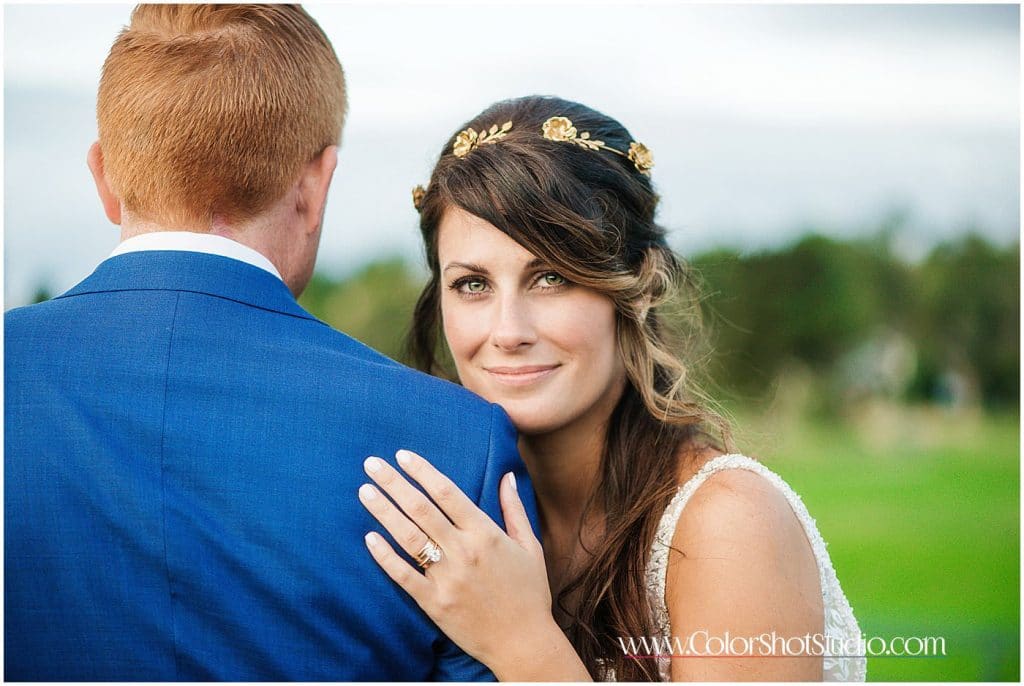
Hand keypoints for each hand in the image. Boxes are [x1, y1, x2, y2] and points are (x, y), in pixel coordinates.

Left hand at [358, 449, 556, 673]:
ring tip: (365, 491)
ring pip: (408, 537)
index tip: (402, 456)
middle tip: (371, 464)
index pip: (447, 492)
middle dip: (394, 483)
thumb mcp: (530, 546)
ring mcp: (447, 578)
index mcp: (486, 533)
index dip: (422, 471)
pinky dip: (384, 556)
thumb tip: (506, 475)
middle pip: (421, 508)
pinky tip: (369, 538)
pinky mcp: (434, 603)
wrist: (524, 643)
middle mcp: (464, 551)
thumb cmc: (529, 592)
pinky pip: (403, 576)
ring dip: (384, 511)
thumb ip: (514, 509)